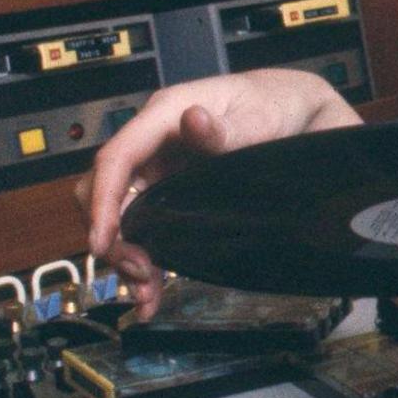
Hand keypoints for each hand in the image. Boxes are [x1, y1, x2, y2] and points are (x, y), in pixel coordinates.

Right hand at [76, 69, 360, 314]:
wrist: (295, 112)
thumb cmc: (274, 105)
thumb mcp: (257, 116)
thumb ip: (225, 128)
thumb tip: (193, 120)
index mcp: (165, 115)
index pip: (118, 158)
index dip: (103, 200)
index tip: (102, 242)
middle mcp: (153, 143)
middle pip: (110, 190)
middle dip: (113, 235)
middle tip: (138, 272)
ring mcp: (160, 168)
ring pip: (123, 214)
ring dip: (126, 254)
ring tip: (145, 291)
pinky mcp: (170, 191)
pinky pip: (146, 225)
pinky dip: (145, 257)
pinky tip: (150, 289)